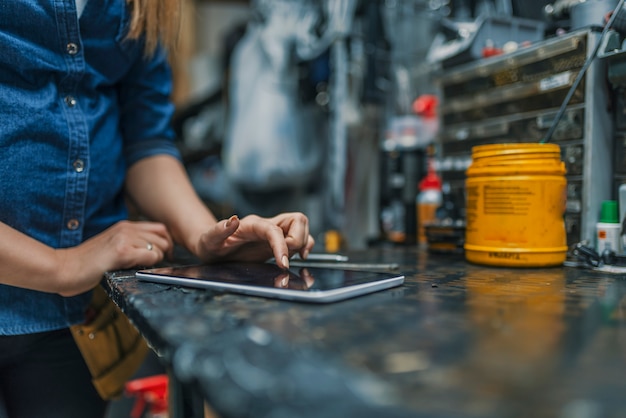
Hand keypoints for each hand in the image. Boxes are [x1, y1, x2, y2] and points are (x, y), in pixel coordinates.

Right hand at [55, 220, 172, 295]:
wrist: (64, 269)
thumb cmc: (86, 264)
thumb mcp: (112, 246)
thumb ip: (132, 243)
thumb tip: (157, 251)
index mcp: (125, 226)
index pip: (160, 229)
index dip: (166, 243)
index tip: (163, 256)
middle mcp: (127, 228)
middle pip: (164, 238)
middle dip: (163, 254)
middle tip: (152, 265)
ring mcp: (124, 238)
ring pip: (159, 248)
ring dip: (154, 261)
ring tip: (137, 267)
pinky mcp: (122, 251)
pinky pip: (151, 257)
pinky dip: (148, 265)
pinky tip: (133, 268)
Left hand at [194, 212, 314, 268]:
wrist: (213, 248)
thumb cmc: (210, 244)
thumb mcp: (209, 239)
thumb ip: (219, 230)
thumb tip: (232, 220)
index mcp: (252, 224)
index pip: (274, 230)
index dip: (282, 245)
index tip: (283, 264)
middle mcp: (266, 225)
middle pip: (297, 219)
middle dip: (297, 240)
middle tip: (286, 259)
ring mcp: (274, 232)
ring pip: (301, 225)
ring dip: (304, 241)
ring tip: (297, 257)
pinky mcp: (278, 241)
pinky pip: (300, 236)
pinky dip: (305, 245)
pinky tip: (299, 257)